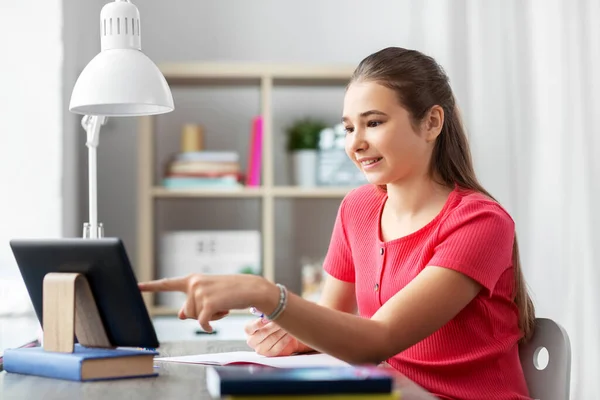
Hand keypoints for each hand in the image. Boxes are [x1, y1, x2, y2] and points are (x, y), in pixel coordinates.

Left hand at [138, 274, 266, 331]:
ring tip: (222, 305)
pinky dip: (209, 326)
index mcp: (192, 280)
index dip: (152, 286)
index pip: (168, 284)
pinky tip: (215, 323)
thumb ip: (193, 303)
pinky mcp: (209, 303)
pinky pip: (202, 322)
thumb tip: (181, 315)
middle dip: (200, 313)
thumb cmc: (230, 292)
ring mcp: (200, 292)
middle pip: (186, 312)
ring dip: (209, 316)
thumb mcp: (209, 296)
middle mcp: (193, 284)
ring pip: (195, 317)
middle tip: (217, 304)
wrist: (250, 288)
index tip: (137, 286)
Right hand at [244, 317, 299, 356]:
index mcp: (248, 330)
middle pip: (264, 332)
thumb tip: (269, 310)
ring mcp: (261, 349)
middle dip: (275, 324)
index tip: (267, 318)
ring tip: (289, 323)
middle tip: (283, 317)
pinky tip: (290, 332)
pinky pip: (280, 345)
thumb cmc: (268, 323)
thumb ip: (264, 313)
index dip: (258, 323)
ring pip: (273, 338)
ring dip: (282, 329)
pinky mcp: (270, 353)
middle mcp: (252, 341)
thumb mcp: (263, 317)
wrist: (274, 335)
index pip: (249, 328)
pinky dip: (286, 337)